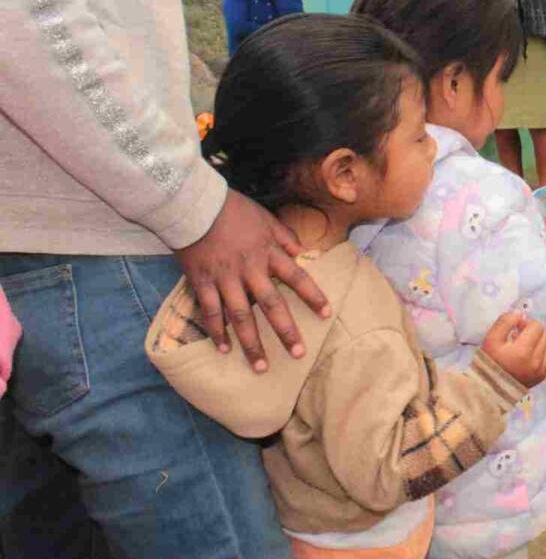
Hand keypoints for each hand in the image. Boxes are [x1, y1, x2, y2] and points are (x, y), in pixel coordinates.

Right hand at [175, 190, 329, 371]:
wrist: (193, 205)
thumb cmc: (232, 210)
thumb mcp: (266, 218)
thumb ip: (286, 237)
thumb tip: (304, 252)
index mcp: (268, 253)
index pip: (297, 277)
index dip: (313, 296)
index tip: (326, 314)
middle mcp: (249, 270)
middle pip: (271, 305)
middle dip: (286, 332)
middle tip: (298, 354)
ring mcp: (224, 279)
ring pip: (240, 317)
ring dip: (251, 343)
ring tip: (261, 366)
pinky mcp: (201, 282)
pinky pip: (210, 312)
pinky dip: (217, 332)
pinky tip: (224, 350)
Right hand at [481, 312, 545, 386]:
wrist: (491, 386)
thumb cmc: (490, 361)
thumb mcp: (491, 339)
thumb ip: (505, 322)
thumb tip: (520, 315)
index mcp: (523, 351)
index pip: (536, 326)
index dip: (527, 323)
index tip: (517, 328)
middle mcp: (536, 361)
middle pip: (545, 334)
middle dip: (535, 330)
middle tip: (522, 335)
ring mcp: (542, 370)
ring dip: (543, 340)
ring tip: (531, 343)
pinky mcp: (544, 376)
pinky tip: (539, 353)